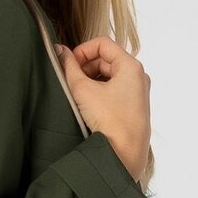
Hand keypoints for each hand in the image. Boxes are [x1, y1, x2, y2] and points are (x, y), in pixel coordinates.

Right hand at [56, 38, 151, 179]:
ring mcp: (137, 92)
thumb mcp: (83, 89)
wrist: (124, 153)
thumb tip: (59, 51)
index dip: (82, 50)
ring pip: (109, 75)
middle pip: (106, 59)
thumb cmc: (110, 121)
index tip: (69, 63)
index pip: (102, 43)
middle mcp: (138, 76)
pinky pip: (113, 90)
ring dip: (90, 79)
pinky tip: (87, 104)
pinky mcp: (133, 107)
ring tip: (77, 93)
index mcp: (131, 66)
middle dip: (85, 66)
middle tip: (69, 79)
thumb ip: (68, 67)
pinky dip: (99, 91)